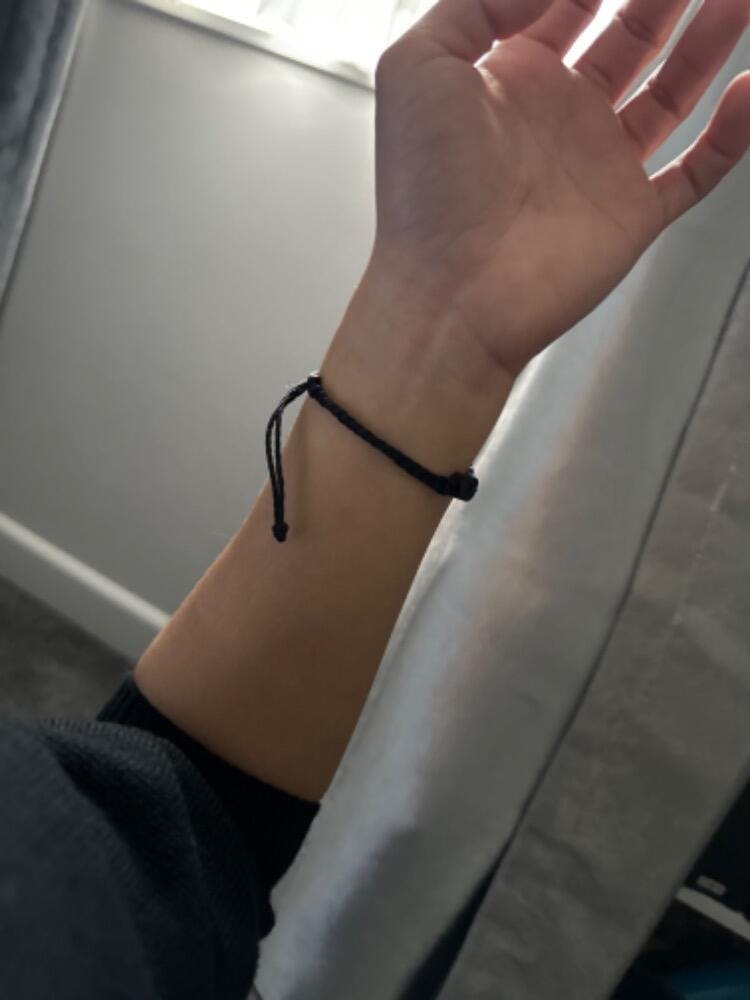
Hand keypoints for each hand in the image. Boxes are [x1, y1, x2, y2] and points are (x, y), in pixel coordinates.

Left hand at [370, 0, 749, 379]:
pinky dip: (733, 133)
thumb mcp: (419, 64)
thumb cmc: (422, 191)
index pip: (572, 3)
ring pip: (671, 91)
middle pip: (631, 36)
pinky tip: (749, 89)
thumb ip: (480, 2)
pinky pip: (698, 169)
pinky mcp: (632, 214)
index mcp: (509, 78)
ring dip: (708, 42)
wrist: (451, 293)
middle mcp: (559, 117)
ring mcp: (599, 166)